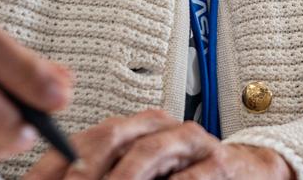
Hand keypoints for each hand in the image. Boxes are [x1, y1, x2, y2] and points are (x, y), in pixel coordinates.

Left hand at [26, 109, 291, 179]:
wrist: (249, 173)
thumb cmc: (185, 176)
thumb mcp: (139, 175)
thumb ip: (101, 175)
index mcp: (133, 128)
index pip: (84, 138)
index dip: (53, 163)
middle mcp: (157, 127)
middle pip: (111, 137)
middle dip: (82, 169)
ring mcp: (188, 142)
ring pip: (146, 153)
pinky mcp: (217, 163)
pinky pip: (190, 175)